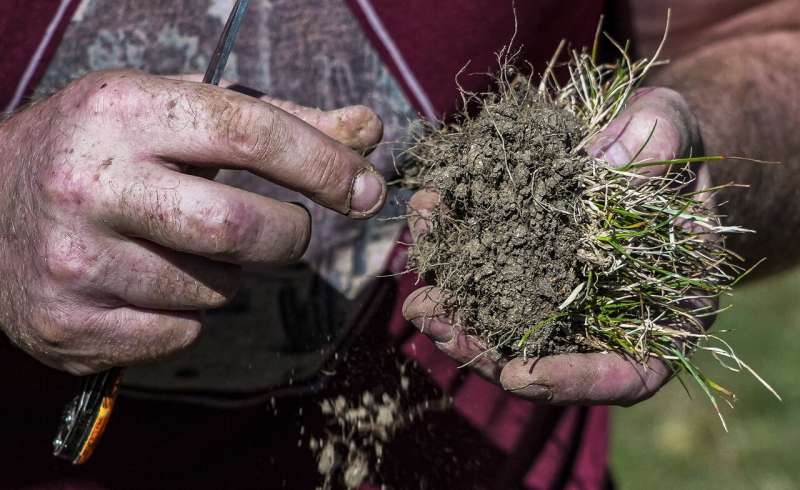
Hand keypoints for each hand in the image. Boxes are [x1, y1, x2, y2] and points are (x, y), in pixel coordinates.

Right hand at [0, 69, 384, 374]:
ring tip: (180, 244)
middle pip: (240, 229)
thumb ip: (277, 122)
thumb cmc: (104, 149)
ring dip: (226, 273)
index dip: (324, 164)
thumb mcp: (176, 112)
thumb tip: (368, 131)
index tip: (368, 188)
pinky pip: (179, 333)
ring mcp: (73, 261)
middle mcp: (89, 185)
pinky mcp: (68, 324)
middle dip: (289, 234)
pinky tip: (147, 282)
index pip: (251, 133)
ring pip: (214, 289)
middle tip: (288, 228)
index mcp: (121, 110)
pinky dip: (186, 313)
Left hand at [403, 87, 710, 405]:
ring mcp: (560, 292)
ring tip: (420, 300)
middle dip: (488, 350)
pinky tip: (429, 227)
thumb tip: (604, 160)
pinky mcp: (525, 261)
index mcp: (661, 309)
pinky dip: (456, 256)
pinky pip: (488, 271)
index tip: (520, 375)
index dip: (576, 381)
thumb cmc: (668, 143)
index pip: (628, 373)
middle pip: (549, 357)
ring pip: (509, 324)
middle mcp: (606, 313)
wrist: (637, 138)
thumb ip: (658, 145)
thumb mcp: (671, 131)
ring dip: (460, 316)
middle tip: (439, 329)